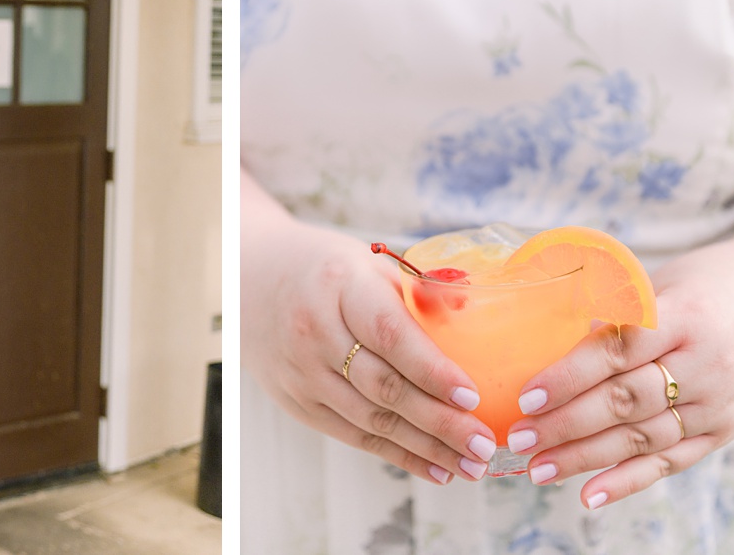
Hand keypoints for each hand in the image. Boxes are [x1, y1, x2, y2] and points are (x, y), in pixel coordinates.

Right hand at [245, 213, 495, 482]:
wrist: (248, 280)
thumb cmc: (326, 271)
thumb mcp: (368, 265)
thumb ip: (419, 289)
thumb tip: (480, 310)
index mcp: (339, 288)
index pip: (388, 335)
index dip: (431, 369)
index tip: (472, 396)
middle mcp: (313, 332)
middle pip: (383, 387)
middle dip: (440, 422)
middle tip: (485, 444)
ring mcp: (300, 372)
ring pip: (371, 420)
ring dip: (426, 448)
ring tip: (472, 465)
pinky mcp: (296, 401)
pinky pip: (353, 435)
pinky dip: (397, 455)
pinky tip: (435, 469)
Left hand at [506, 236, 733, 506]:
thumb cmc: (707, 285)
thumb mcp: (662, 282)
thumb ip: (612, 312)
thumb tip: (541, 339)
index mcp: (686, 317)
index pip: (619, 351)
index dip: (569, 376)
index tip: (525, 396)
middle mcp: (707, 365)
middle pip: (627, 402)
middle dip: (565, 424)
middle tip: (518, 438)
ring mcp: (717, 404)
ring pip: (643, 438)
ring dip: (585, 458)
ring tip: (537, 468)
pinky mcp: (722, 431)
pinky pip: (671, 462)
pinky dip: (628, 481)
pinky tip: (589, 494)